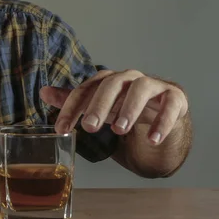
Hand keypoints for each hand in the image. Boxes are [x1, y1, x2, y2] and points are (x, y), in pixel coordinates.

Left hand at [39, 70, 188, 144]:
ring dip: (128, 109)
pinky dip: (162, 122)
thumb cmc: (126, 105)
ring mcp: (154, 86)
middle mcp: (129, 78)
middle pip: (112, 85)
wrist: (164, 109)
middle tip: (89, 127)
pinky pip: (170, 106)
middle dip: (99, 105)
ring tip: (119, 129)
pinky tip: (153, 139)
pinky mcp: (175, 97)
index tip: (61, 129)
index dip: (71, 108)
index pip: (85, 89)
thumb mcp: (99, 104)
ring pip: (140, 90)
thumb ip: (75, 99)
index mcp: (108, 80)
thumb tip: (43, 92)